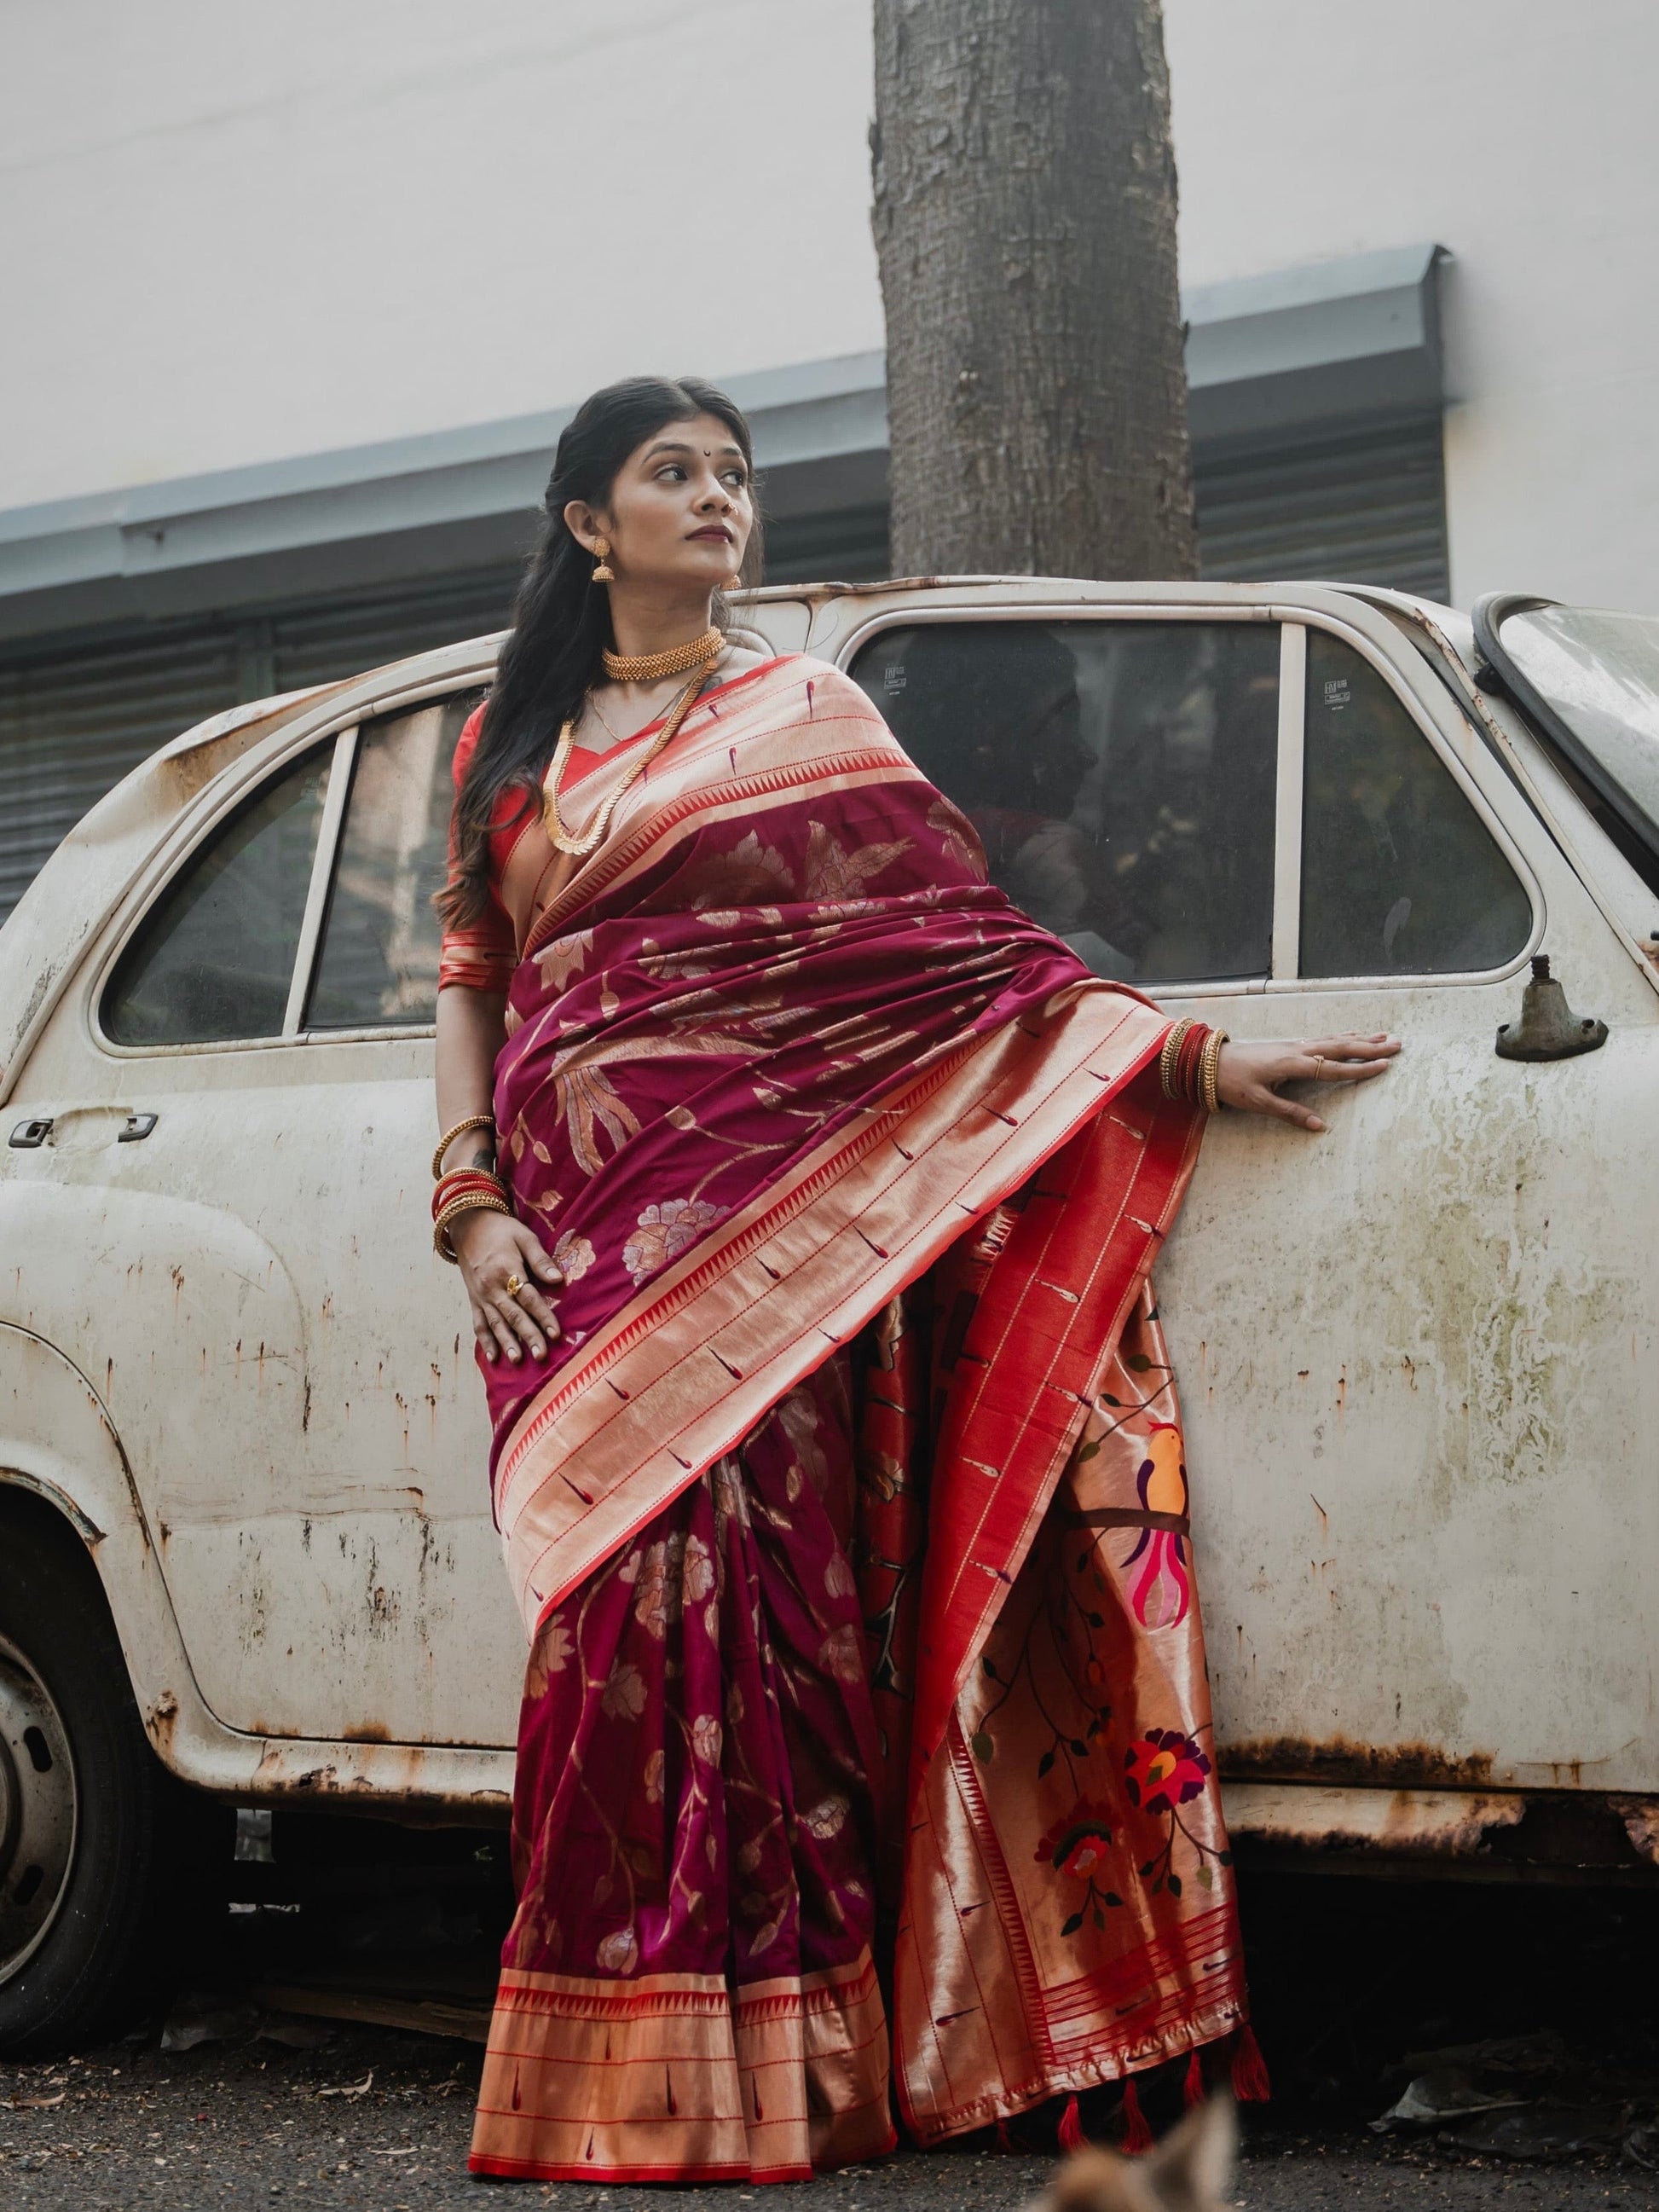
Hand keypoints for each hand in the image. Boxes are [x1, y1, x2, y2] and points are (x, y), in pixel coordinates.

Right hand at [451, 1210, 562, 1364]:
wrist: (467, 1225)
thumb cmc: (501, 1230)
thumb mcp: (524, 1236)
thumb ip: (540, 1259)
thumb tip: (558, 1279)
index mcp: (506, 1269)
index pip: (529, 1297)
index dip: (543, 1315)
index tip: (555, 1333)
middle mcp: (492, 1286)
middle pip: (513, 1315)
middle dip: (528, 1336)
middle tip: (541, 1355)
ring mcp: (481, 1295)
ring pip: (496, 1323)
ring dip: (507, 1343)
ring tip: (518, 1360)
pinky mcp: (473, 1300)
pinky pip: (478, 1323)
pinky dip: (485, 1341)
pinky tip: (494, 1356)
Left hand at [1216, 1032, 1400, 1131]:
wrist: (1209, 1060)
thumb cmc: (1232, 1083)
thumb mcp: (1258, 1103)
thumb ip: (1290, 1113)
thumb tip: (1320, 1126)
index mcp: (1293, 1064)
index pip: (1333, 1067)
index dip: (1360, 1069)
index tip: (1385, 1066)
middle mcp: (1297, 1050)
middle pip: (1340, 1047)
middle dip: (1370, 1047)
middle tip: (1398, 1045)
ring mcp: (1294, 1045)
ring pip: (1333, 1040)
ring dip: (1360, 1039)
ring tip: (1384, 1036)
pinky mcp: (1289, 1045)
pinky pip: (1322, 1039)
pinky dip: (1341, 1037)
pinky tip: (1350, 1035)